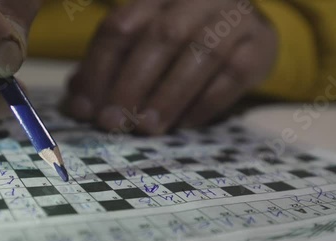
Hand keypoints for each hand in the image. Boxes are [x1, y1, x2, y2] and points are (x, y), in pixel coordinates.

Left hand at [65, 0, 277, 133]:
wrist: (244, 34)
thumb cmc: (180, 45)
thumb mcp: (140, 47)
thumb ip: (109, 69)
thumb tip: (76, 104)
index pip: (120, 26)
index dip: (98, 70)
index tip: (84, 110)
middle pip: (160, 36)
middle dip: (132, 84)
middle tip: (112, 123)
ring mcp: (233, 18)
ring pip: (201, 54)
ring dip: (169, 96)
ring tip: (147, 128)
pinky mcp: (259, 45)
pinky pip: (232, 76)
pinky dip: (205, 103)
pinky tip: (183, 124)